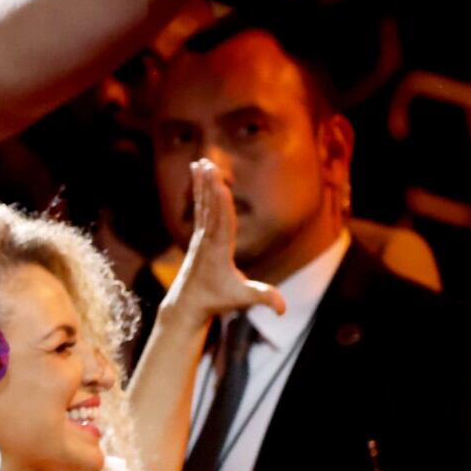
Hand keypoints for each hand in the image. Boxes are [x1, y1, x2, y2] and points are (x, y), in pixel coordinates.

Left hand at [167, 159, 285, 323]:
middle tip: (209, 164)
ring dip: (203, 183)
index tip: (220, 185)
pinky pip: (200, 208)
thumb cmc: (216, 301)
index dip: (222, 204)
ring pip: (203, 205)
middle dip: (211, 186)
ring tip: (200, 162)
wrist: (187, 304)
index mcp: (218, 251)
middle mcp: (207, 240)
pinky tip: (197, 175)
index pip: (223, 224)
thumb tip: (283, 309)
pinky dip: (200, 191)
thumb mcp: (241, 300)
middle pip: (211, 208)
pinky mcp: (198, 236)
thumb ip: (262, 299)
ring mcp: (200, 236)